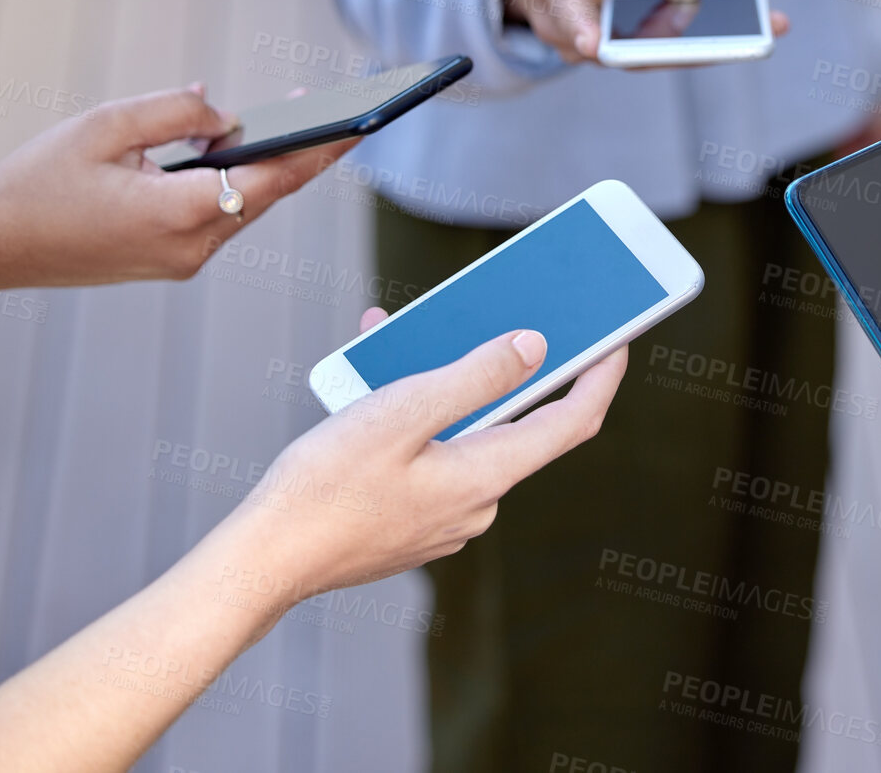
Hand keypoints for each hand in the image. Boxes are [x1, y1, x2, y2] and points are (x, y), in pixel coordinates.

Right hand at [0, 85, 354, 289]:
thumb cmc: (37, 182)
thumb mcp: (104, 126)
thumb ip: (175, 111)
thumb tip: (225, 112)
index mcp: (178, 213)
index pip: (273, 178)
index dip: (320, 148)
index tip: (359, 122)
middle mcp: (191, 247)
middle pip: (269, 195)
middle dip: (306, 153)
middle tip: (345, 114)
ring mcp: (183, 262)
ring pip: (247, 208)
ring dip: (273, 170)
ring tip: (306, 127)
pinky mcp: (171, 263)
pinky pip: (221, 219)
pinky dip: (238, 186)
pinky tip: (250, 155)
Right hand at [216, 316, 626, 598]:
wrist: (262, 562)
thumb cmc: (323, 489)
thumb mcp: (402, 412)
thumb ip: (474, 377)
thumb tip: (535, 348)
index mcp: (486, 475)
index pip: (572, 421)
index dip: (601, 375)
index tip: (618, 337)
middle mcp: (478, 503)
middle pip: (516, 422)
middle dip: (504, 367)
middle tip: (501, 319)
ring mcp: (446, 519)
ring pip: (464, 435)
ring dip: (442, 386)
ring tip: (399, 340)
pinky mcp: (414, 523)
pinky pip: (432, 456)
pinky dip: (414, 417)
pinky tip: (372, 387)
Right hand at [490, 0, 788, 62]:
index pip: (566, 12)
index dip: (581, 29)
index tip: (595, 44)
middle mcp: (564, 24)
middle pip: (626, 51)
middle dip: (689, 49)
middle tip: (746, 38)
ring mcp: (580, 43)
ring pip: (643, 57)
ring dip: (700, 48)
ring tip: (759, 29)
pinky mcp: (602, 47)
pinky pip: (647, 50)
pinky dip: (689, 42)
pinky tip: (737, 29)